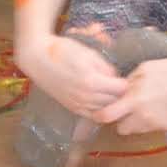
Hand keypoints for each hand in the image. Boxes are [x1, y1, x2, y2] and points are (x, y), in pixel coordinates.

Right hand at [15, 27, 130, 121]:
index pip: (121, 89)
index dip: (126, 82)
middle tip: (122, 85)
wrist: (38, 59)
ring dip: (111, 102)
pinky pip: (92, 115)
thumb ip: (105, 66)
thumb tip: (115, 77)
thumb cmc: (63, 50)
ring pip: (105, 109)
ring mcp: (78, 104)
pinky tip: (101, 101)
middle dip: (120, 93)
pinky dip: (100, 110)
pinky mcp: (72, 108)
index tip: (127, 77)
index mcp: (92, 81)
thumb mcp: (88, 52)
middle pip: (114, 100)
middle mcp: (86, 96)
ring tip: (112, 92)